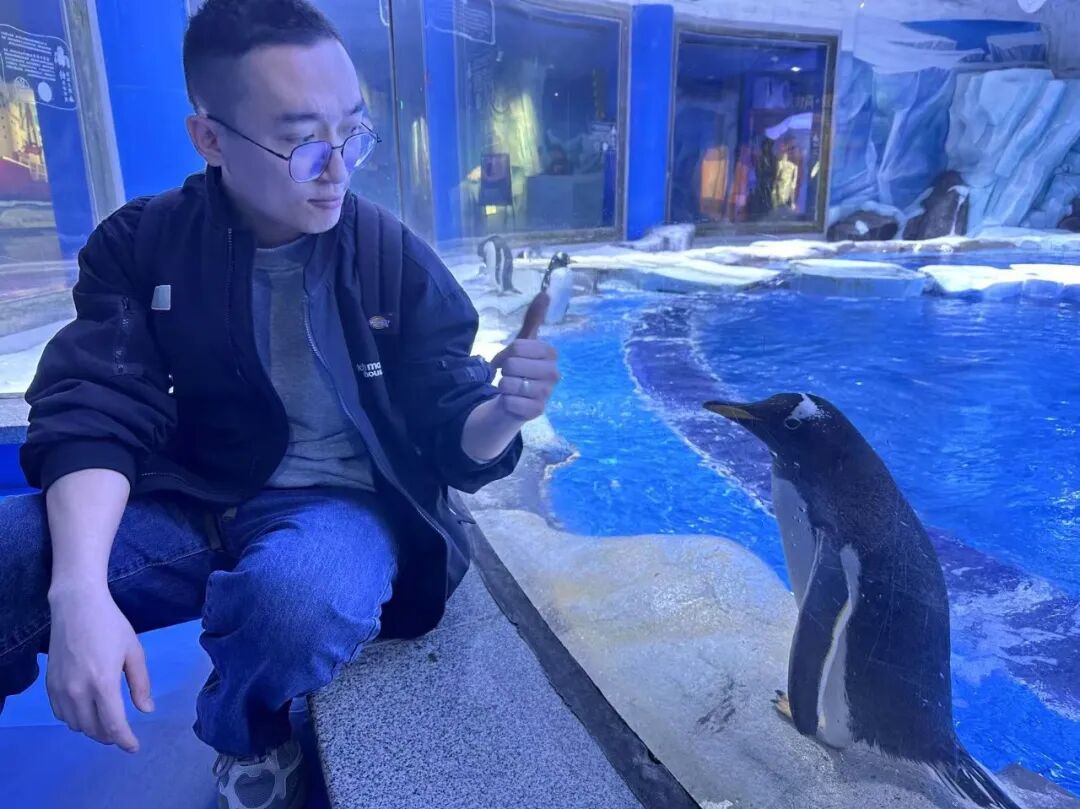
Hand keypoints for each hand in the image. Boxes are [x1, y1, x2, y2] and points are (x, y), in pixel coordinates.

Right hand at [46, 585, 153, 752]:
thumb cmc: (111, 625)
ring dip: (91, 728)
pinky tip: (86, 711)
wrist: (76, 606)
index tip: (133, 747)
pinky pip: (61, 714)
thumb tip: (146, 710)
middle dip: (109, 736)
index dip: (124, 740)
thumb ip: (140, 684)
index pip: (113, 724)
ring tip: (106, 721)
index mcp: (103, 683)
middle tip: (122, 733)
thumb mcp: (134, 651)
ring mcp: (60, 689)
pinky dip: (75, 719)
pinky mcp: (49, 685)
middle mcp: (78, 691)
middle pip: (93, 729)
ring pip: (75, 724)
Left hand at [490, 293, 560, 421]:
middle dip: (503, 371)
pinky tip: (512, 402)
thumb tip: (546, 292)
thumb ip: (534, 319)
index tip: (505, 361)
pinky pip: (510, 401)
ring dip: (502, 386)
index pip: (517, 347)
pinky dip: (504, 401)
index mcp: (550, 354)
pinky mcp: (537, 411)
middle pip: (512, 364)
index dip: (503, 354)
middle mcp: (554, 374)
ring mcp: (547, 394)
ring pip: (508, 383)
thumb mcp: (524, 343)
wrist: (514, 402)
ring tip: (511, 389)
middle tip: (509, 376)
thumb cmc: (519, 370)